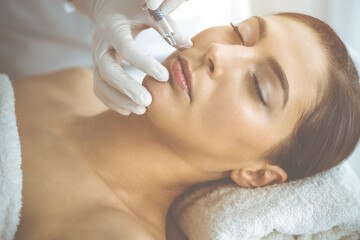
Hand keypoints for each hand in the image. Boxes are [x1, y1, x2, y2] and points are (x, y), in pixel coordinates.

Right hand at [72, 0, 191, 114]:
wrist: (108, 9)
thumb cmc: (132, 9)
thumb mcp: (148, 12)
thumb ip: (166, 26)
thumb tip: (187, 44)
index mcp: (113, 28)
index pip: (126, 48)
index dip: (144, 63)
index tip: (164, 76)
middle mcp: (100, 44)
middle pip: (108, 70)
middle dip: (127, 88)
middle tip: (148, 101)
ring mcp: (96, 58)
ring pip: (101, 83)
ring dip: (119, 99)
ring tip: (141, 110)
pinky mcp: (97, 68)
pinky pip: (99, 88)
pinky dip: (112, 101)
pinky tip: (129, 109)